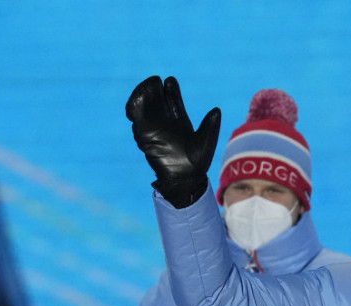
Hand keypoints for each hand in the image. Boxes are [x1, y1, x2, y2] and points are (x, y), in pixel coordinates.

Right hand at [126, 76, 220, 207]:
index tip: (170, 81)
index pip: (172, 100)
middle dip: (153, 88)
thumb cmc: (197, 163)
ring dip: (142, 94)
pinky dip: (134, 107)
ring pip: (144, 106)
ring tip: (146, 87)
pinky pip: (136, 119)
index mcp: (179, 121)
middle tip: (155, 81)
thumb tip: (216, 110)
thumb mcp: (206, 141)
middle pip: (156, 99)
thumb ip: (210, 126)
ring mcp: (153, 128)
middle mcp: (164, 122)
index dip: (170, 89)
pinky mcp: (144, 136)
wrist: (185, 180)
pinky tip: (136, 101)